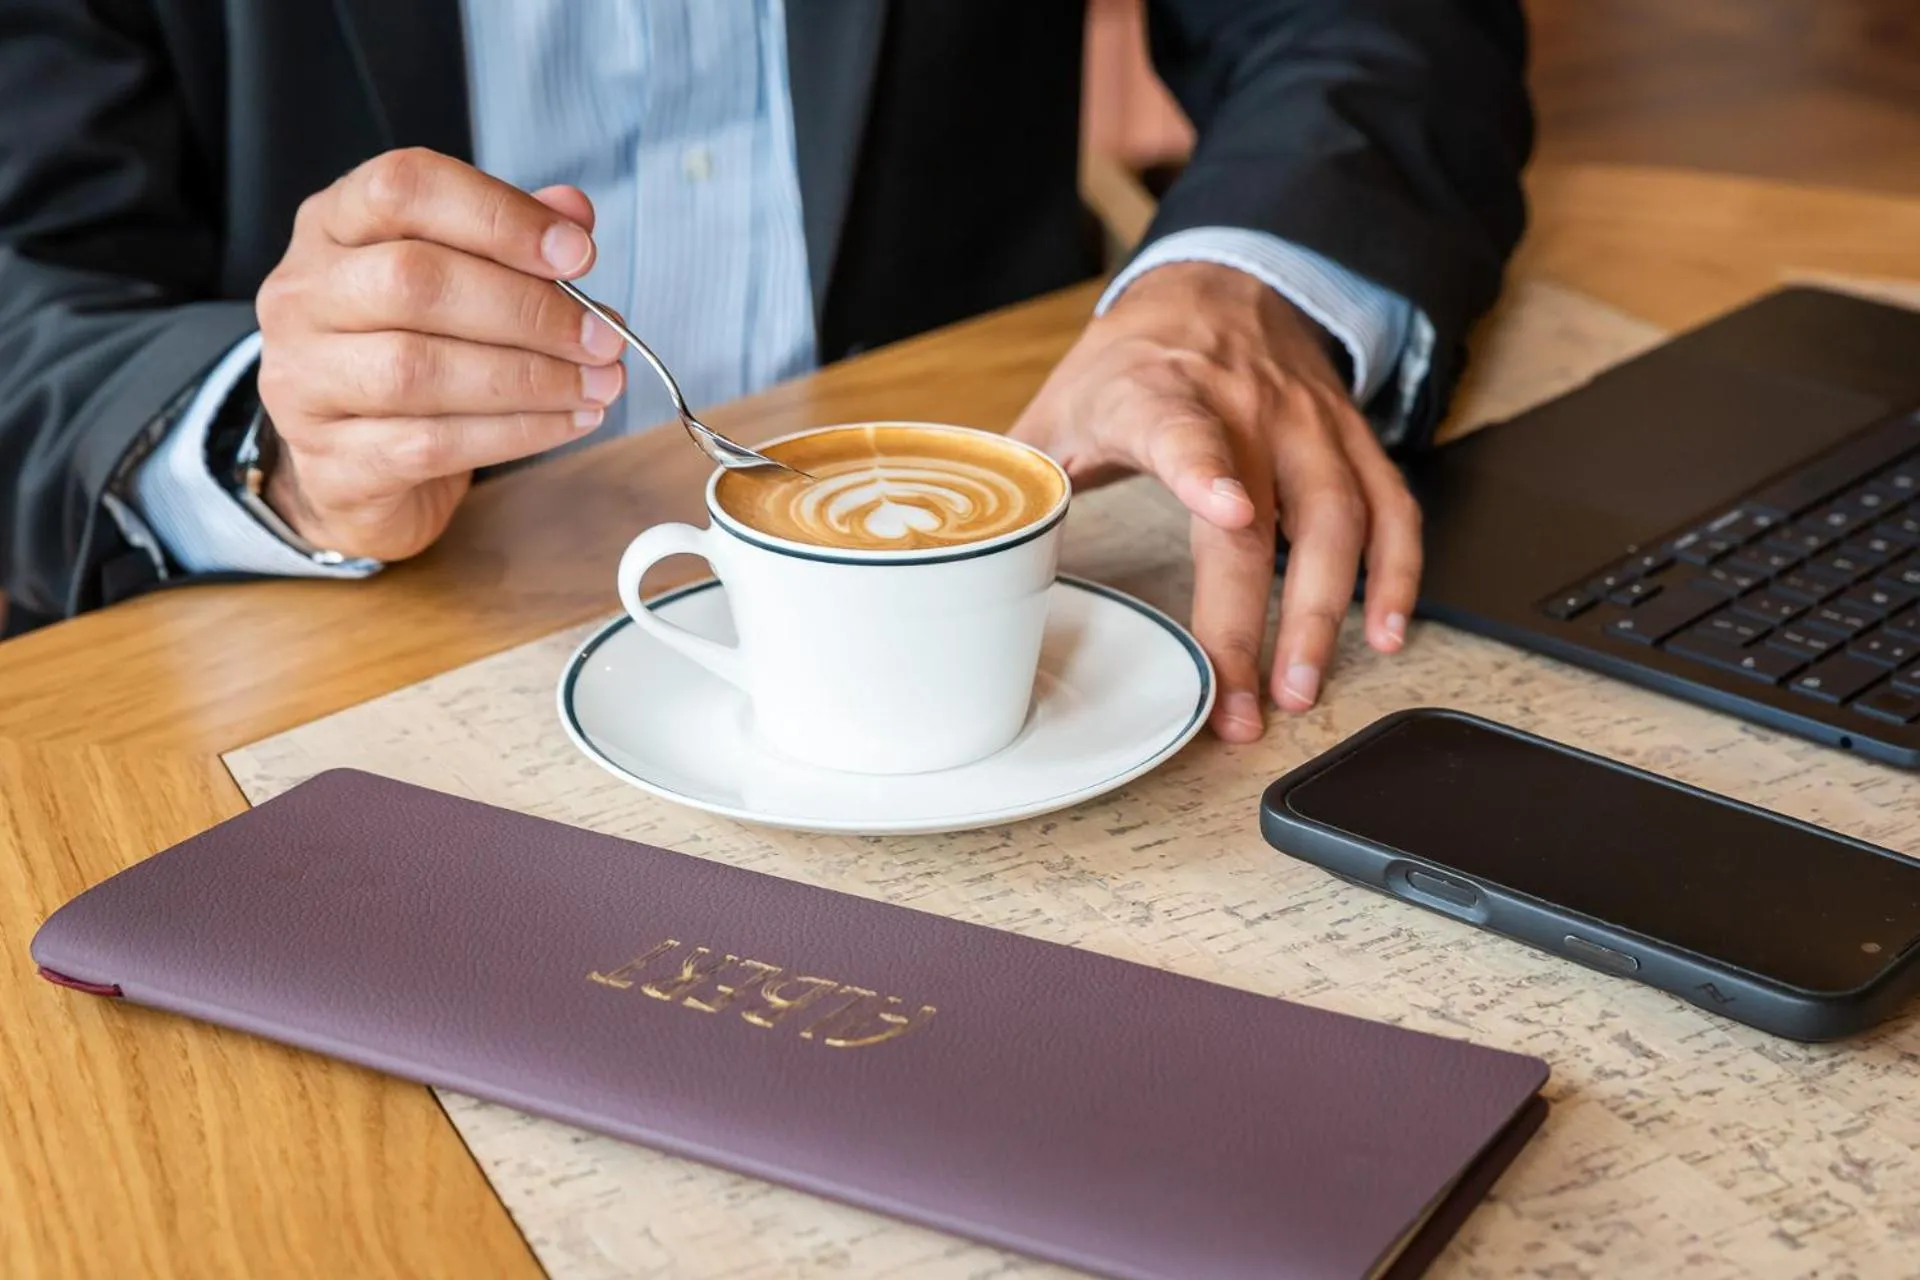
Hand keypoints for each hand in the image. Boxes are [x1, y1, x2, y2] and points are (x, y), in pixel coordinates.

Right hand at [254, 148, 627, 559]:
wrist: (354, 468)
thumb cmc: (412, 354)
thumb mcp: (456, 280)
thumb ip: (508, 239)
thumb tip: (574, 214)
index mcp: (332, 226)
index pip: (403, 188)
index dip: (499, 216)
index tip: (578, 254)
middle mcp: (302, 295)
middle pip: (413, 280)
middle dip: (528, 310)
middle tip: (604, 337)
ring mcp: (303, 380)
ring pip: (418, 370)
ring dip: (529, 378)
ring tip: (599, 385)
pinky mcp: (331, 460)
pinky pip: (430, 444)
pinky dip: (514, 433)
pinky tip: (569, 423)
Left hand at [1011, 262, 1420, 741]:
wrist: (1221, 280)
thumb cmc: (1133, 359)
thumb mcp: (1061, 404)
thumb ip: (1025, 479)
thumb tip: (971, 552)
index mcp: (1157, 395)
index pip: (1182, 430)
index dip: (1205, 469)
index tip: (1228, 511)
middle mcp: (1243, 407)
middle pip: (1263, 519)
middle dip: (1256, 620)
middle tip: (1248, 700)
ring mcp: (1305, 423)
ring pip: (1337, 519)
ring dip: (1328, 612)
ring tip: (1303, 687)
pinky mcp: (1349, 438)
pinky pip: (1390, 505)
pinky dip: (1398, 571)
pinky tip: (1389, 629)